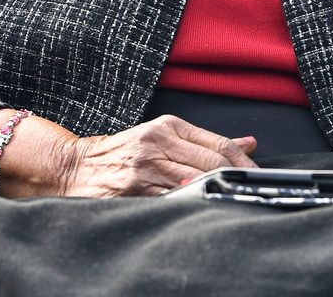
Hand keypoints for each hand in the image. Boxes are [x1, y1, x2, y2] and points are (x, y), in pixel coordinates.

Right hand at [60, 114, 257, 196]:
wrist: (76, 167)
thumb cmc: (122, 152)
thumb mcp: (162, 136)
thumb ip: (204, 141)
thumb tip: (249, 143)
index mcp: (167, 126)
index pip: (218, 142)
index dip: (243, 161)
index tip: (256, 175)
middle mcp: (158, 142)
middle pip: (213, 162)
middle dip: (237, 178)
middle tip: (252, 190)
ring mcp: (147, 166)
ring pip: (197, 180)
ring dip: (217, 191)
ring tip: (232, 199)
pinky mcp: (136, 188)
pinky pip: (174, 198)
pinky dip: (192, 203)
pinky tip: (202, 206)